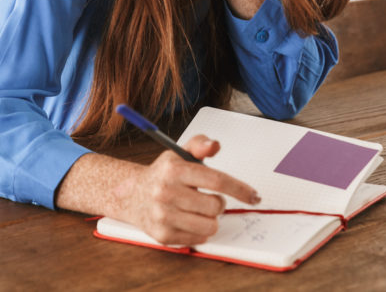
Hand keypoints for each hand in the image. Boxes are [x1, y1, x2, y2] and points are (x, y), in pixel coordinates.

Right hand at [119, 135, 259, 244]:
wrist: (131, 195)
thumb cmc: (164, 174)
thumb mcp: (179, 154)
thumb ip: (200, 145)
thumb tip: (215, 145)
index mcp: (173, 170)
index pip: (215, 180)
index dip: (239, 189)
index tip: (254, 196)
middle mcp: (166, 193)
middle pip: (215, 206)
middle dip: (219, 203)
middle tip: (209, 198)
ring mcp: (163, 216)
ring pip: (210, 226)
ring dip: (210, 219)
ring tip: (198, 210)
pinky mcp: (162, 236)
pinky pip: (198, 240)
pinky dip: (199, 231)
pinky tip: (187, 220)